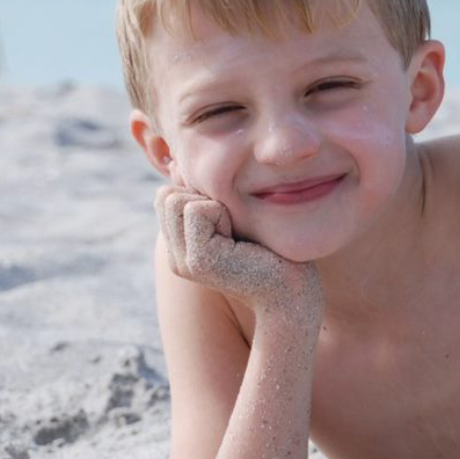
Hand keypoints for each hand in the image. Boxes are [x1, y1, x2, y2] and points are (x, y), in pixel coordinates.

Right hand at [155, 185, 323, 325]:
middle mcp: (176, 257)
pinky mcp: (200, 261)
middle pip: (166, 195)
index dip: (201, 194)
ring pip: (177, 199)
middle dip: (204, 198)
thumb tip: (178, 165)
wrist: (293, 293)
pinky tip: (241, 242)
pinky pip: (197, 210)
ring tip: (237, 235)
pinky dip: (222, 213)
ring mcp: (184, 262)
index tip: (230, 219)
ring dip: (214, 205)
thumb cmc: (274, 252)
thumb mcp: (235, 220)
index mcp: (181, 248)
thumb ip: (207, 199)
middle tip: (235, 228)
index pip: (166, 196)